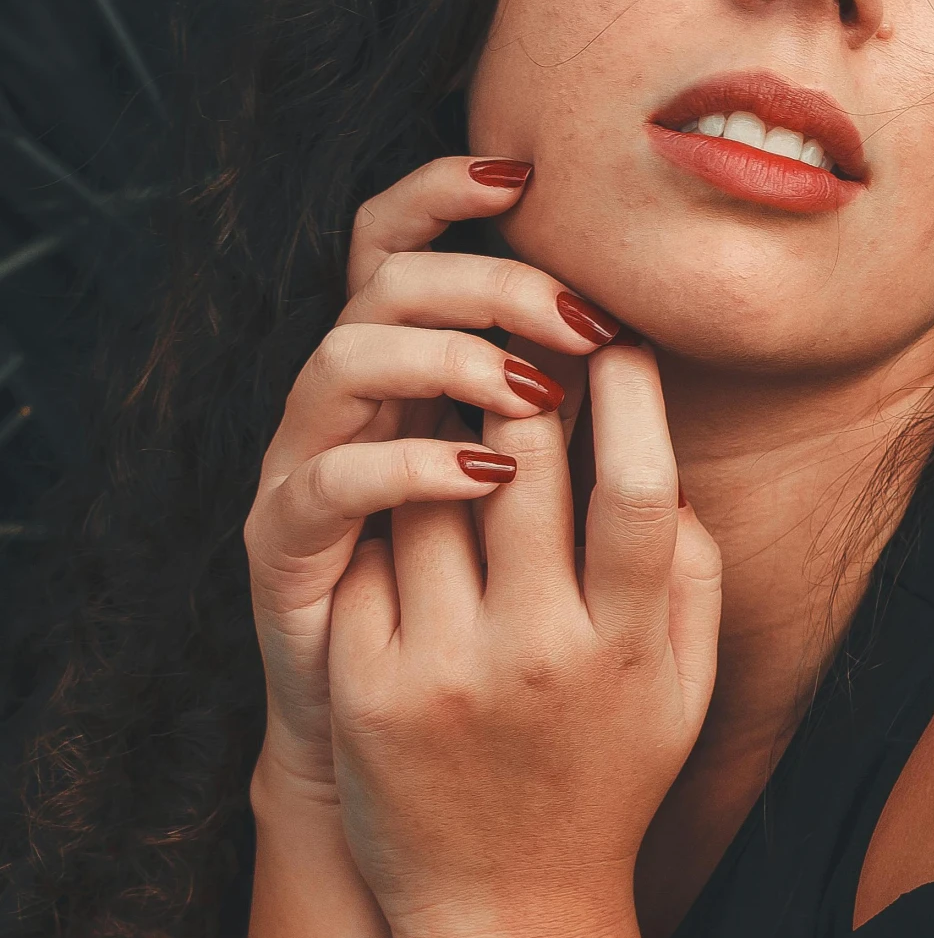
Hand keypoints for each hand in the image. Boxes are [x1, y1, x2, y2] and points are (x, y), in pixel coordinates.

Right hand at [242, 155, 620, 813]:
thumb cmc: (490, 631)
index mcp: (409, 374)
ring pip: (344, 358)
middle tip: (583, 315)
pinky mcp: (286, 547)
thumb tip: (643, 365)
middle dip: (487, 278)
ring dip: (447, 358)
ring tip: (538, 394)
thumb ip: (579, 434)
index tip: (532, 173)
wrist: (409, 765)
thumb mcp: (548, 516)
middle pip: (384, 277)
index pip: (406, 241)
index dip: (447, 191)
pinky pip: (330, 480)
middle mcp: (351, 404)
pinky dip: (410, 466)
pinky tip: (486, 475)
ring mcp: (308, 468)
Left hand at [324, 338, 722, 937]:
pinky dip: (391, 516)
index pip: (638, 489)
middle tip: (521, 345)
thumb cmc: (605, 778)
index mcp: (625, 647)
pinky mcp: (365, 686)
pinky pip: (372, 553)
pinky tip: (408, 506)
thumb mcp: (684, 688)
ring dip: (445, 439)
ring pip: (430, 491)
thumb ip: (692, 572)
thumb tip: (662, 458)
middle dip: (521, 385)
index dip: (632, 396)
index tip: (621, 341)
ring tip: (458, 417)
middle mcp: (534, 654)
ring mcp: (441, 670)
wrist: (503, 911)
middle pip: (522, 463)